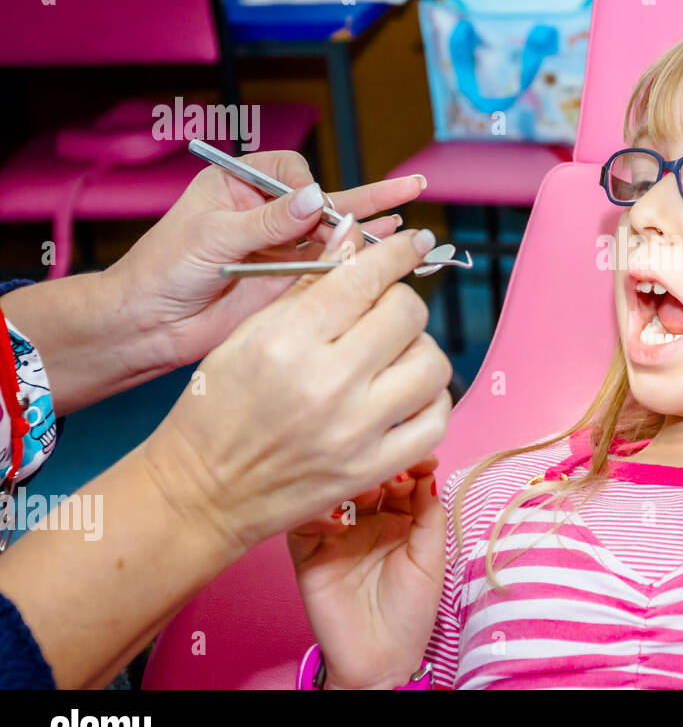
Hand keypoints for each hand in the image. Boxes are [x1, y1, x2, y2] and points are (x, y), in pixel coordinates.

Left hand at [105, 149, 427, 372]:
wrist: (149, 325)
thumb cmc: (161, 270)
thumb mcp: (210, 237)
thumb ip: (265, 222)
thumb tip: (314, 198)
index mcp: (239, 184)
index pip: (291, 172)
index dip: (307, 191)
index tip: (311, 210)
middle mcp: (266, 211)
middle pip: (324, 200)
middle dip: (364, 199)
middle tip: (408, 189)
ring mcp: (282, 244)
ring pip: (335, 230)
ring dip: (372, 223)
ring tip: (411, 206)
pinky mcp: (291, 277)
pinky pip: (332, 262)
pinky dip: (363, 252)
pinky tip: (395, 236)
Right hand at [140, 225, 452, 560]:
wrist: (201, 492)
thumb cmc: (217, 409)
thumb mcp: (247, 335)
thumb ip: (308, 284)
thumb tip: (354, 234)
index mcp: (287, 342)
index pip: (364, 278)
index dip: (398, 252)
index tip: (415, 243)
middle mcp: (326, 385)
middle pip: (407, 314)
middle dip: (401, 302)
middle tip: (385, 311)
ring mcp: (354, 431)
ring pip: (432, 364)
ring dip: (420, 350)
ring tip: (393, 356)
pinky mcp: (372, 468)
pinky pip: (437, 420)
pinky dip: (431, 400)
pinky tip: (406, 394)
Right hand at [289, 456, 446, 689]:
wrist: (381, 659)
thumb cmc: (410, 612)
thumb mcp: (430, 559)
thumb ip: (429, 515)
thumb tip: (427, 471)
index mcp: (398, 516)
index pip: (400, 475)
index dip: (410, 462)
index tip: (422, 457)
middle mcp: (366, 518)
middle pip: (366, 477)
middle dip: (379, 466)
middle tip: (392, 470)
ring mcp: (336, 532)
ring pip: (334, 492)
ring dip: (348, 484)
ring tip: (368, 490)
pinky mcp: (308, 551)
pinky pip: (304, 522)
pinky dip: (317, 512)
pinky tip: (339, 517)